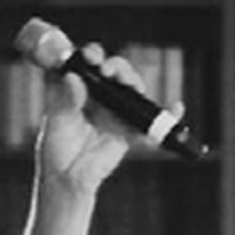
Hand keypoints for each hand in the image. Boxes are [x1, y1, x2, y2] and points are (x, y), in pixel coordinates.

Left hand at [38, 42, 166, 190]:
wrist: (68, 179)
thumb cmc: (57, 149)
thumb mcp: (58, 122)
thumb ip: (66, 101)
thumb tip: (73, 78)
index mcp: (79, 90)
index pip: (89, 65)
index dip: (92, 55)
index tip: (90, 56)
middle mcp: (100, 97)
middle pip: (115, 72)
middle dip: (116, 66)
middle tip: (108, 70)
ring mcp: (116, 113)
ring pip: (132, 89)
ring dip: (134, 81)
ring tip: (131, 84)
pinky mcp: (130, 132)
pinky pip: (150, 121)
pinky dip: (168, 114)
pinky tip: (176, 107)